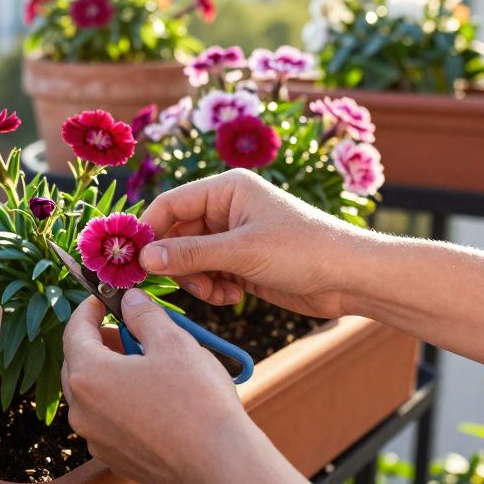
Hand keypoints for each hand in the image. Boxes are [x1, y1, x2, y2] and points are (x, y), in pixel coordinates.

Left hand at [60, 292, 248, 483]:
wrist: (220, 466)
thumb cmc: (197, 401)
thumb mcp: (173, 342)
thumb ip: (144, 315)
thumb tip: (130, 300)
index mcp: (88, 376)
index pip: (74, 331)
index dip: (88, 309)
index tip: (103, 298)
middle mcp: (82, 412)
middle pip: (79, 364)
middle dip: (100, 342)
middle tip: (127, 329)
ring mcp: (97, 440)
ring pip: (94, 395)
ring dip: (111, 372)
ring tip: (145, 362)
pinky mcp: (116, 460)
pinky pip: (109, 422)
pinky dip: (121, 403)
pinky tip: (153, 397)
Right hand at [139, 168, 369, 318]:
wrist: (351, 278)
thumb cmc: (303, 250)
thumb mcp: (242, 251)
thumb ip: (190, 254)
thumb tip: (144, 257)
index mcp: (227, 188)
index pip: (170, 204)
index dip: (148, 230)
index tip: (132, 260)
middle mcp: (227, 208)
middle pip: (177, 234)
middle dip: (177, 262)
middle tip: (177, 284)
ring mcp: (234, 237)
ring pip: (191, 259)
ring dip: (197, 279)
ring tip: (217, 291)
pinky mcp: (243, 262)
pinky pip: (209, 274)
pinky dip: (213, 288)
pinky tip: (233, 295)